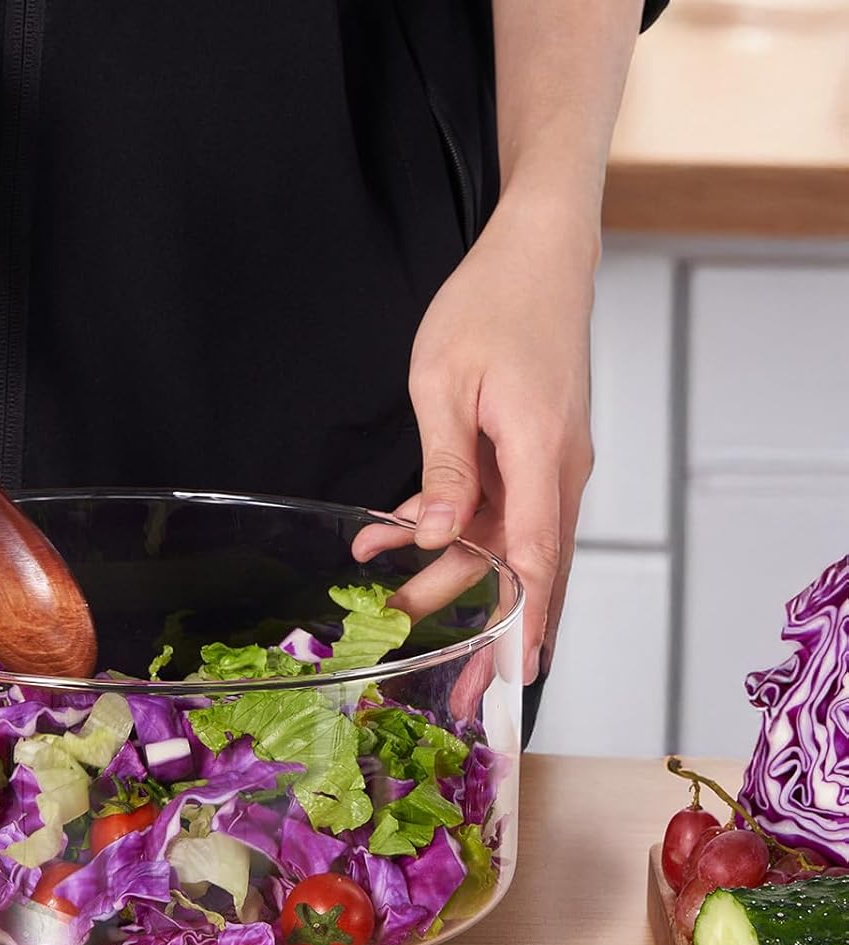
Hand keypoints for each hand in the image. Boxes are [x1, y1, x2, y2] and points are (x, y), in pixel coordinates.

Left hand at [355, 187, 598, 683]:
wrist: (536, 254)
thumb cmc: (490, 304)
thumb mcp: (445, 382)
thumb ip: (443, 465)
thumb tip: (435, 537)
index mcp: (542, 453)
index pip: (537, 558)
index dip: (524, 622)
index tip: (511, 676)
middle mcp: (556, 470)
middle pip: (524, 568)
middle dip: (489, 631)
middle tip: (455, 690)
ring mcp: (547, 463)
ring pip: (503, 543)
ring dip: (451, 580)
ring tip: (397, 618)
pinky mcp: (531, 453)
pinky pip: (491, 507)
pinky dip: (445, 527)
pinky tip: (388, 537)